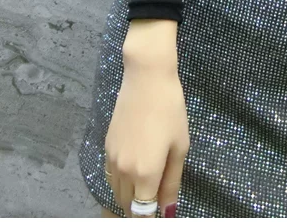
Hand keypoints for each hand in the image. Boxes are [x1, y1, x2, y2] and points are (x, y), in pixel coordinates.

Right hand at [104, 61, 188, 217]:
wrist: (146, 78)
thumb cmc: (170, 110)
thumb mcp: (180, 146)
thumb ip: (172, 181)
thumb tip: (167, 209)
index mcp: (145, 174)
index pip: (142, 213)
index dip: (149, 218)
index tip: (158, 214)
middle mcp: (124, 172)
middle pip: (127, 205)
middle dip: (141, 208)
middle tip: (157, 196)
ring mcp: (112, 159)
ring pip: (117, 192)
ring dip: (130, 196)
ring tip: (148, 183)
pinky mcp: (106, 146)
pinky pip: (111, 175)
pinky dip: (121, 181)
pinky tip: (136, 167)